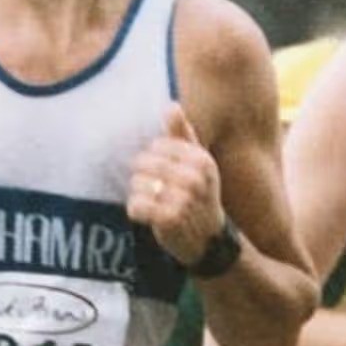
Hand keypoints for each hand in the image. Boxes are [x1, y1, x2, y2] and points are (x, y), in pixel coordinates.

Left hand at [127, 104, 225, 267]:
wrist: (209, 239)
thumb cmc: (200, 195)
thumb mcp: (198, 163)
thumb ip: (183, 134)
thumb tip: (171, 105)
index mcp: (201, 159)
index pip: (156, 146)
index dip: (152, 159)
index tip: (163, 173)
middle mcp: (195, 178)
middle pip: (143, 163)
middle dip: (141, 176)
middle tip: (153, 189)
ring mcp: (183, 199)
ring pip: (137, 184)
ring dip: (138, 194)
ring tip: (152, 202)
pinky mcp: (169, 219)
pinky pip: (136, 205)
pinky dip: (136, 210)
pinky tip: (146, 215)